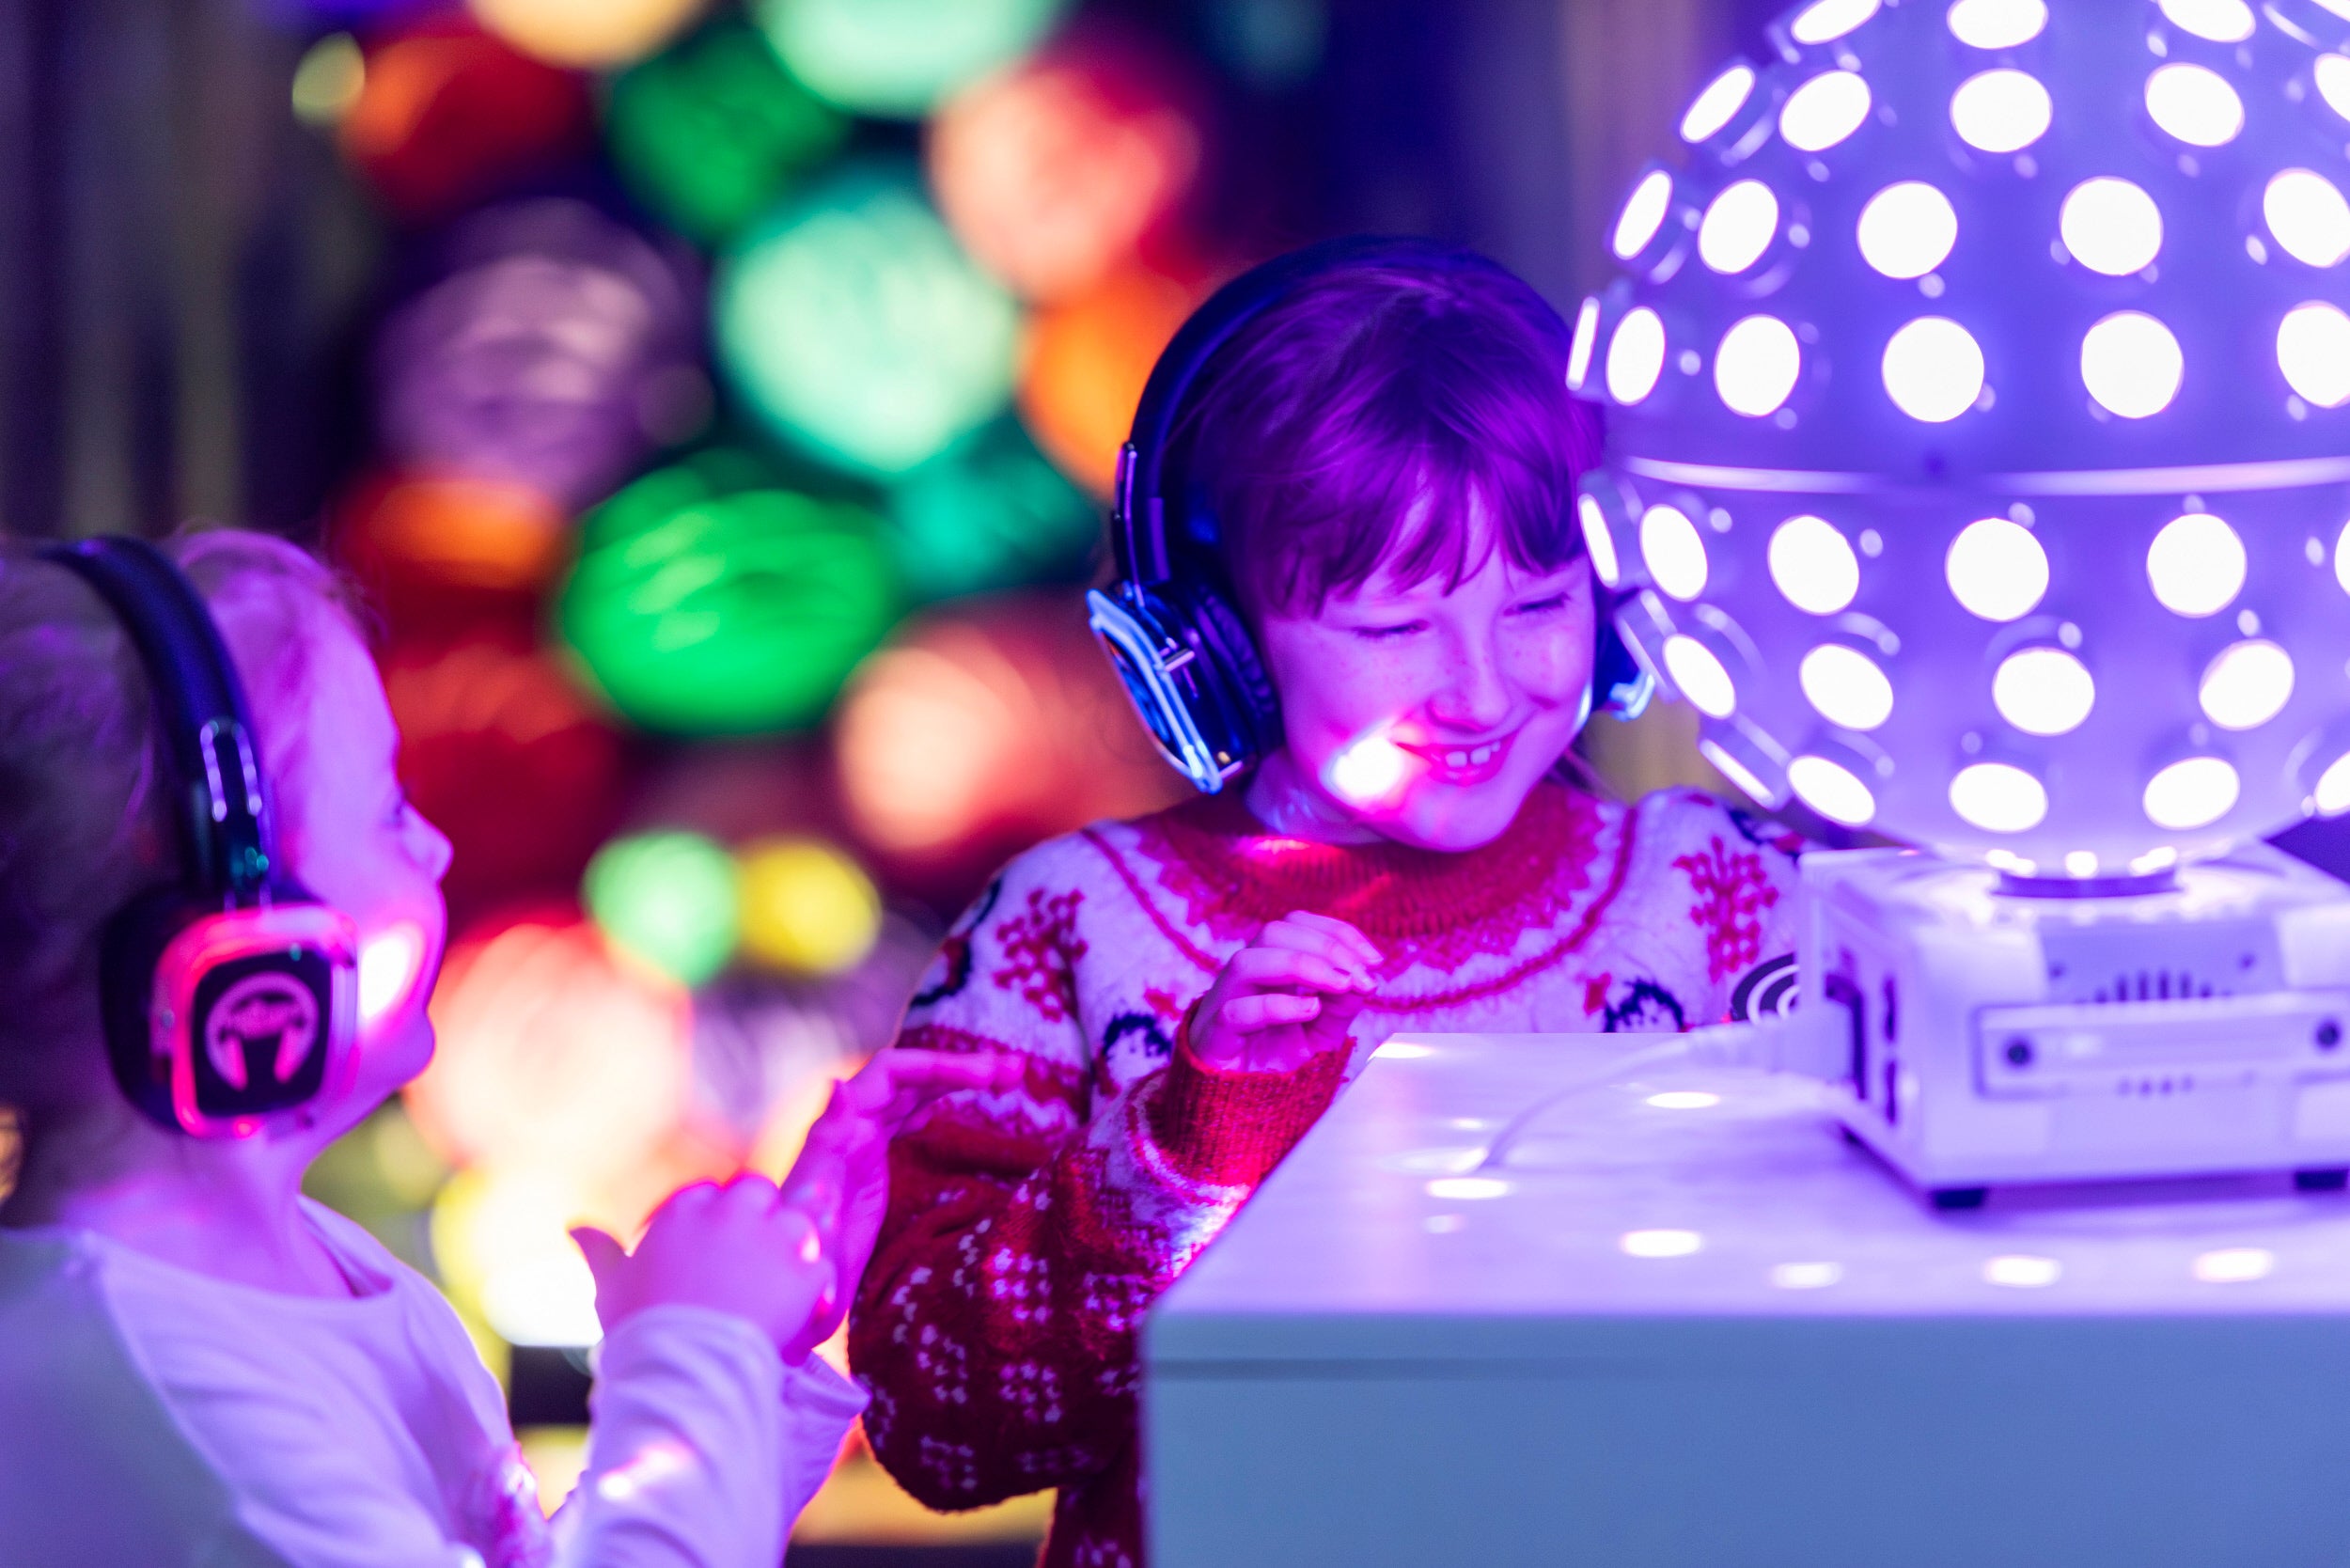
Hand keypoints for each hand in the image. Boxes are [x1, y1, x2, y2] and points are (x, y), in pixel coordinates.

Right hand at [572, 1175, 829, 1352]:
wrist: (683, 1367)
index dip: (709, 1218)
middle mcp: (731, 1214)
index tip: (707, 1248)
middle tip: (749, 1257)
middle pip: (755, 1191)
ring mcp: (771, 1241)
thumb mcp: (611, 1287)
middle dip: (755, 1216)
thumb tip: (575, 1226)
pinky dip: (815, 1286)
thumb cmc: (639, 1329)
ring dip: (791, 1244)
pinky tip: (801, 1308)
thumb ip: (600, 1251)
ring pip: (796, 1220)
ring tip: (778, 1280)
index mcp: (683, 1213)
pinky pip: (820, 1267)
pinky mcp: (803, 1274)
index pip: (704, 1193)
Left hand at [773, 1047, 1021, 1358]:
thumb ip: (826, 1149)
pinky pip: (904, 1117)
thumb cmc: (802, 1267)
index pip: (890, 1073)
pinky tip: (957, 1102)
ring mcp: (857, 1144)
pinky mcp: (867, 1163)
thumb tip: (838, 1087)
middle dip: (960, 1067)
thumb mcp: (814, 1214)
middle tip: (1015, 1071)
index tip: (983, 1077)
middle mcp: (847, 1129)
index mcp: (839, 1133)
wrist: (791, 1302)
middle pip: (908, 1077)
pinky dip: (935, 1102)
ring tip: (1008, 1077)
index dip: (937, 1067)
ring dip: (954, 1079)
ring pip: (910, 1094)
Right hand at [1189, 912, 1382, 1074]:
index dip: (1337, 933)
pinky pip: (1236, 1011)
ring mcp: (1225, 1002)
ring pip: (1248, 962)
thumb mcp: (1322, 1030)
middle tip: (1358, 976)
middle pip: (1274, 933)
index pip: (1298, 924)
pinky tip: (1309, 1011)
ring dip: (1302, 965)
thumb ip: (1342, 1005)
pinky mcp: (1214, 1036)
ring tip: (1339, 985)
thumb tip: (1365, 977)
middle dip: (1325, 947)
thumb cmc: (1276, 1058)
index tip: (1373, 960)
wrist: (1241, 1102)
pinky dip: (1276, 1006)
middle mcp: (1246, 977)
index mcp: (1269, 965)